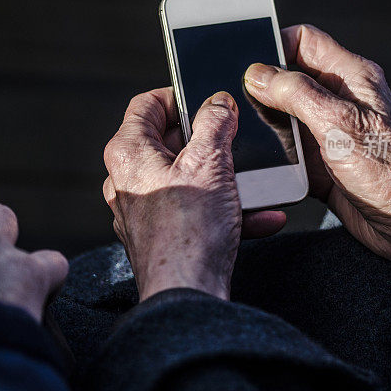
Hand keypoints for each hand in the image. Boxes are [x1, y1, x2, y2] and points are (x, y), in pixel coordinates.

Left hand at [102, 88, 285, 300]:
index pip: (145, 105)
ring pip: (187, 179)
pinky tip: (262, 215)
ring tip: (255, 180)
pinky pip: (194, 211)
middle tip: (235, 138)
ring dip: (223, 178)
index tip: (205, 98)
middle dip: (208, 140)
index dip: (177, 96)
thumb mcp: (210, 163)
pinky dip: (224, 210)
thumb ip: (215, 123)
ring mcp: (142, 211)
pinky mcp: (161, 236)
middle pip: (168, 142)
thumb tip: (218, 102)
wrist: (187, 294)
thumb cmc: (189, 231)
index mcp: (128, 153)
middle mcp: (127, 180)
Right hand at [244, 24, 390, 270]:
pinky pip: (286, 149)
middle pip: (288, 77)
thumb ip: (297, 93)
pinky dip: (273, 154)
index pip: (304, 40)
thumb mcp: (339, 123)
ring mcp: (329, 130)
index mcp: (351, 77)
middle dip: (262, 87)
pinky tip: (263, 161)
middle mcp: (339, 99)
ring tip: (249, 132)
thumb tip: (258, 74)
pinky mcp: (321, 161)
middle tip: (240, 101)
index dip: (275, 45)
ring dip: (265, 123)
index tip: (250, 64)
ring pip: (283, 114)